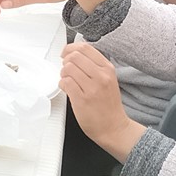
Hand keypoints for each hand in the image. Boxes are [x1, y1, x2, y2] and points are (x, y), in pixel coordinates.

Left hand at [61, 42, 144, 160]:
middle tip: (66, 70)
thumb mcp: (108, 79)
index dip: (71, 48)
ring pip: (68, 68)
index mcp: (108, 69)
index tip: (66, 53)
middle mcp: (101, 76)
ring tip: (68, 81)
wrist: (114, 127)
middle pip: (74, 56)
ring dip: (63, 74)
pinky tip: (67, 89)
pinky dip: (62, 84)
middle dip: (65, 61)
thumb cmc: (109, 105)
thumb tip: (74, 54)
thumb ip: (94, 66)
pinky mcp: (82, 99)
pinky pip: (65, 82)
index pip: (86, 48)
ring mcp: (92, 88)